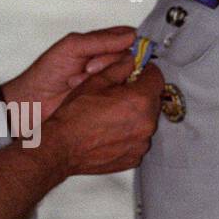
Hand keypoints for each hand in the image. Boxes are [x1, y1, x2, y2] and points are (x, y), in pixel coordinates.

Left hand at [0, 27, 139, 119]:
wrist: (34, 102)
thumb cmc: (46, 73)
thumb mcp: (72, 47)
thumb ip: (100, 40)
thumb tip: (129, 36)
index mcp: (100, 43)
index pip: (129, 37)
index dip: (133, 41)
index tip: (129, 46)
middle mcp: (107, 61)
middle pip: (130, 56)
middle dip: (110, 61)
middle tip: (88, 68)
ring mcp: (108, 80)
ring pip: (125, 74)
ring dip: (104, 76)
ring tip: (81, 79)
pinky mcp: (107, 99)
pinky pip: (119, 92)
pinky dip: (104, 90)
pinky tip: (85, 90)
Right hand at [47, 58, 163, 175]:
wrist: (62, 147)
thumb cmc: (75, 118)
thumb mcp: (95, 81)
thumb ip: (118, 67)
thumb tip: (129, 61)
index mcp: (140, 101)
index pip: (156, 77)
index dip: (145, 71)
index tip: (138, 72)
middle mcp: (146, 124)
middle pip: (152, 100)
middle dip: (139, 94)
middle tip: (119, 94)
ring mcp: (141, 143)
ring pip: (145, 121)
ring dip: (135, 116)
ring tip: (112, 115)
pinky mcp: (134, 157)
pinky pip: (138, 139)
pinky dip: (129, 134)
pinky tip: (111, 131)